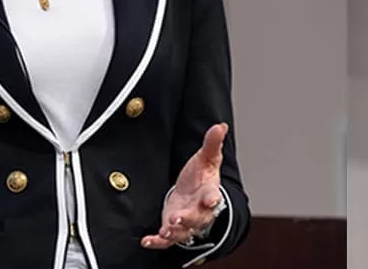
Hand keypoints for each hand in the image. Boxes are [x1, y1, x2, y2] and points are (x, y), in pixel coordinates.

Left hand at [141, 123, 228, 249]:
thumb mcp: (207, 158)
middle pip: (197, 218)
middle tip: (178, 218)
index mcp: (209, 193)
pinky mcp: (174, 229)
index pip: (213, 196)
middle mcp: (200, 211)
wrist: (194, 194)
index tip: (211, 199)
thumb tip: (220, 126)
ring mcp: (187, 222)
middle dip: (188, 219)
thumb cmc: (202, 177)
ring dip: (175, 232)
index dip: (212, 198)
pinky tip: (147, 240)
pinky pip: (167, 240)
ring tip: (165, 231)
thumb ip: (212, 143)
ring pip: (184, 231)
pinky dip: (158, 242)